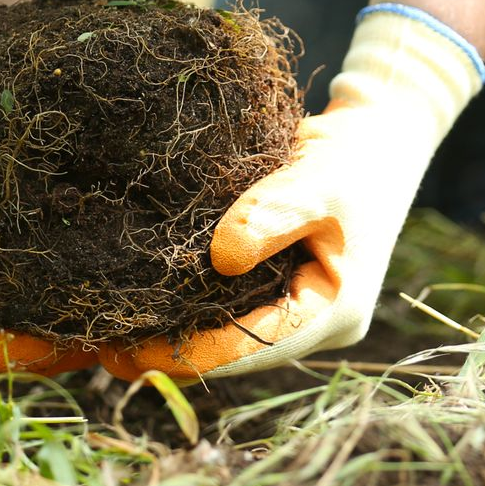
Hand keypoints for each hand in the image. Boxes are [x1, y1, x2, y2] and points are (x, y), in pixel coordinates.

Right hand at [0, 0, 92, 374]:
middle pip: (4, 348)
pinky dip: (76, 295)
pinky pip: (41, 296)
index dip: (18, 354)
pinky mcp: (1, 265)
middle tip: (122, 336)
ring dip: (72, 328)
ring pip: (27, 328)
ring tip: (132, 317)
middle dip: (57, 347)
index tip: (73, 341)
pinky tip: (123, 282)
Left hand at [97, 6, 484, 382]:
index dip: (193, 352)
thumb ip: (274, 213)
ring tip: (112, 334)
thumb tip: (219, 258)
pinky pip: (234, 306)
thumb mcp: (319, 179)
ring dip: (180, 333)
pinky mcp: (284, 284)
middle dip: (177, 351)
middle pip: (240, 351)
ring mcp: (302, 306)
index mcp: (337, 310)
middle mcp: (319, 321)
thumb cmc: (355, 155)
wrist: (379, 133)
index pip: (257, 345)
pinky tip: (145, 301)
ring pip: (234, 332)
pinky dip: (192, 306)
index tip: (133, 351)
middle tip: (105, 350)